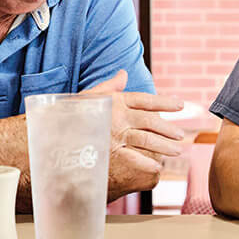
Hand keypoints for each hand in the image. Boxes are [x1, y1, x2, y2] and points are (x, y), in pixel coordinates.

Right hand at [82, 70, 184, 196]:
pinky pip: (131, 157)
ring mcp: (116, 133)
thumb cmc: (75, 110)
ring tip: (177, 150)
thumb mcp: (93, 94)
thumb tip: (123, 72)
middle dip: (168, 128)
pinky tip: (157, 167)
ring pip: (146, 139)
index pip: (146, 100)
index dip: (164, 102)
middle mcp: (119, 116)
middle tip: (181, 134)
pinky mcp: (110, 149)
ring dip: (164, 145)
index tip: (180, 105)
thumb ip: (111, 85)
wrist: (57, 129)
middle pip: (150, 121)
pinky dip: (145, 162)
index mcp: (117, 100)